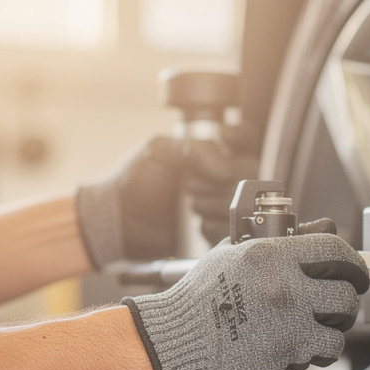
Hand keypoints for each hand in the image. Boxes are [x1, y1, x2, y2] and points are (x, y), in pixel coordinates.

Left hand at [75, 130, 256, 268]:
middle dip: (224, 178)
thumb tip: (226, 170)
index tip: (225, 141)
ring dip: (217, 203)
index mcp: (207, 152)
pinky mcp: (216, 231)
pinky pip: (231, 227)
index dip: (240, 139)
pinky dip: (213, 224)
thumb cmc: (133, 183)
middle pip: (249, 171)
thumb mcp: (158, 152)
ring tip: (191, 205)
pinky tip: (194, 223)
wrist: (120, 222)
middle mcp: (219, 177)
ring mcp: (220, 204)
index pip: (244, 139)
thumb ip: (194, 150)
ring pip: (242, 201)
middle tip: (193, 185)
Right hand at [123, 230, 369, 369]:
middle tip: (340, 301)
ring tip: (324, 323)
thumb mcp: (232, 254)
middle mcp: (284, 285)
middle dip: (347, 296)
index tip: (353, 270)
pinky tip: (309, 345)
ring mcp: (289, 321)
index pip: (334, 248)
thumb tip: (314, 229)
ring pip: (343, 322)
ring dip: (337, 324)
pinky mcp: (287, 352)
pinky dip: (323, 350)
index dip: (352, 261)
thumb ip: (274, 241)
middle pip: (346, 290)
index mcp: (271, 255)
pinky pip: (328, 349)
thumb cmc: (199, 297)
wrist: (177, 338)